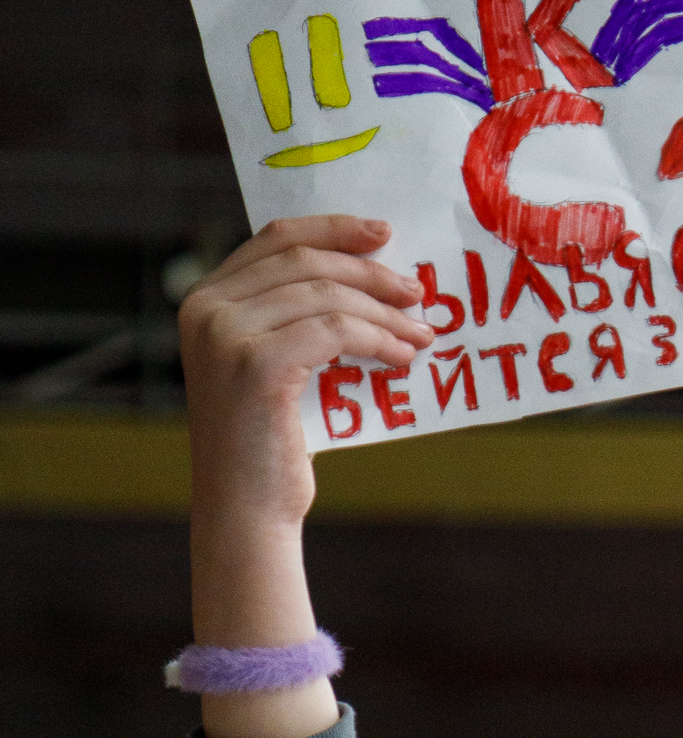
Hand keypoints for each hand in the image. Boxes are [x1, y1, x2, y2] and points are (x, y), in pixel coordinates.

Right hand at [180, 214, 431, 531]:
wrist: (246, 508)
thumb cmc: (269, 445)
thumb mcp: (275, 366)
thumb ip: (295, 318)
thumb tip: (368, 278)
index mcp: (205, 299)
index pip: (276, 239)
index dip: (333, 229)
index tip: (383, 234)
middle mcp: (206, 308)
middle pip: (306, 261)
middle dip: (370, 272)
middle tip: (417, 293)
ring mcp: (226, 333)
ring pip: (326, 294)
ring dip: (385, 312)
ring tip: (421, 334)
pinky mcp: (255, 363)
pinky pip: (334, 330)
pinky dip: (378, 339)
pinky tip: (401, 358)